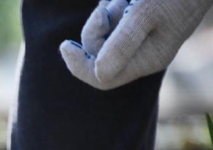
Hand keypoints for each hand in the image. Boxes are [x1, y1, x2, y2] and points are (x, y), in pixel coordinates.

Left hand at [60, 0, 212, 89]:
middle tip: (107, 10)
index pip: (102, 78)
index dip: (80, 66)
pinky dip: (111, 9)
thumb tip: (97, 72)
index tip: (66, 46)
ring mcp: (141, 39)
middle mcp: (143, 54)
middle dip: (95, 32)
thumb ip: (122, 44)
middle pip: (98, 55)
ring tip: (125, 0)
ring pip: (103, 36)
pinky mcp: (139, 23)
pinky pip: (113, 22)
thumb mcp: (145, 14)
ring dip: (105, 16)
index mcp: (146, 61)